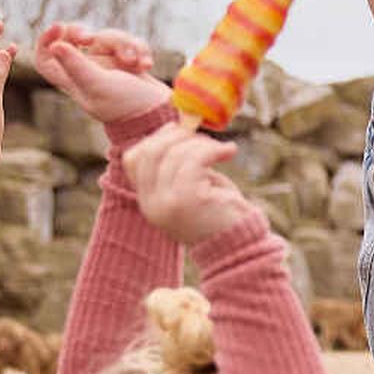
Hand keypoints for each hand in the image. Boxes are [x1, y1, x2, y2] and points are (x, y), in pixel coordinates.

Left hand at [36, 22, 170, 124]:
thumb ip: (77, 66)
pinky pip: (129, 42)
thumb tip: (55, 46)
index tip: (59, 28)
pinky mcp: (128, 61)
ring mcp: (108, 65)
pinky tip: (146, 65)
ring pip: (106, 37)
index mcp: (73, 80)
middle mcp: (87, 70)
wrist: (160, 115)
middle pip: (74, 38)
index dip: (46, 40)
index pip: (46, 58)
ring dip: (123, 44)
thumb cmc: (126, 105)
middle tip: (91, 38)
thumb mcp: (99, 85)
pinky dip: (139, 48)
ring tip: (136, 63)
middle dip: (84, 32)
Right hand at [125, 126, 250, 245]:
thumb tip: (176, 126)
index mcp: (148, 201)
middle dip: (177, 136)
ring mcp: (166, 203)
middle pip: (150, 152)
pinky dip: (212, 149)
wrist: (240, 246)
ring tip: (222, 149)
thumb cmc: (221, 213)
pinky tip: (229, 151)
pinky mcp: (187, 200)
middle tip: (203, 137)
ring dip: (201, 143)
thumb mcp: (191, 187)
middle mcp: (151, 204)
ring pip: (174, 153)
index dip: (156, 138)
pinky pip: (194, 160)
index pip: (134, 158)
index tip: (181, 131)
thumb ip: (177, 163)